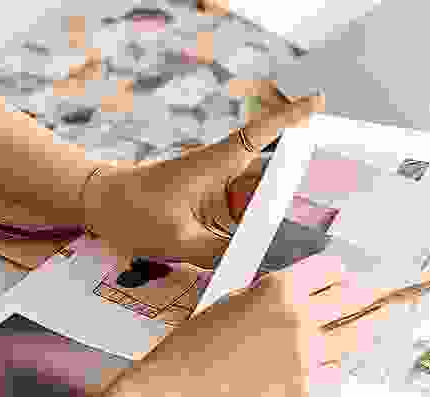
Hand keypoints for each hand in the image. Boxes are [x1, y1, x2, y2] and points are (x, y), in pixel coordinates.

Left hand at [83, 81, 324, 269]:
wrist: (104, 208)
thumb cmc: (135, 212)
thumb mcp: (179, 238)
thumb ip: (220, 250)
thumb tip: (257, 262)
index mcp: (215, 165)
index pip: (258, 135)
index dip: (290, 118)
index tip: (319, 101)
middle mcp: (223, 174)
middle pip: (269, 177)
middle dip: (293, 191)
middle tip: (325, 207)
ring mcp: (220, 191)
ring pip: (260, 202)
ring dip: (275, 219)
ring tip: (298, 241)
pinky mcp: (215, 208)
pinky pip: (244, 219)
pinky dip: (256, 233)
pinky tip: (264, 252)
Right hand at [139, 252, 388, 396]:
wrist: (178, 387)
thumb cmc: (198, 341)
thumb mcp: (237, 299)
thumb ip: (278, 296)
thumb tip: (312, 296)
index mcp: (280, 287)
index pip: (332, 269)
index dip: (339, 274)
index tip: (343, 280)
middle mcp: (300, 317)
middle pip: (355, 299)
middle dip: (366, 297)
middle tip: (378, 299)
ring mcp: (306, 355)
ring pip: (357, 337)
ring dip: (359, 331)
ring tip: (361, 330)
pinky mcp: (304, 388)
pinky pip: (334, 372)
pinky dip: (331, 366)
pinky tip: (318, 365)